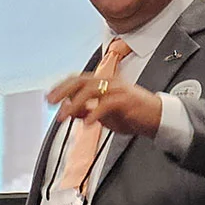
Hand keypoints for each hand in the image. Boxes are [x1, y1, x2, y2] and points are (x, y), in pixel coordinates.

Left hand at [47, 73, 162, 138]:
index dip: (61, 87)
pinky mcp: (126, 100)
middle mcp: (109, 82)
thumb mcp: (103, 114)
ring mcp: (117, 89)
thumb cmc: (131, 114)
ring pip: (91, 90)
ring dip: (75, 103)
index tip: (48, 97)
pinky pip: (107, 104)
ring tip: (63, 116)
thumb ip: (87, 110)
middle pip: (81, 81)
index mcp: (103, 83)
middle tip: (50, 102)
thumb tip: (69, 110)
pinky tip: (86, 124)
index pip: (77, 80)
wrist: (156, 117)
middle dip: (63, 90)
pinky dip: (95, 114)